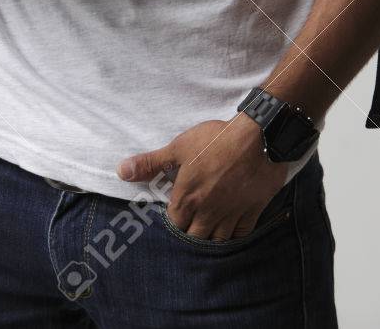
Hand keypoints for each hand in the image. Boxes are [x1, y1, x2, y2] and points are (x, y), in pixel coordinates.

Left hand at [116, 113, 288, 240]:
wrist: (257, 138)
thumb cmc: (215, 140)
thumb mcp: (178, 147)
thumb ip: (150, 163)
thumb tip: (121, 171)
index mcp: (188, 199)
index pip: (175, 224)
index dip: (173, 221)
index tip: (176, 215)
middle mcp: (208, 213)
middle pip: (195, 237)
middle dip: (190, 234)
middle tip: (190, 224)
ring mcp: (231, 215)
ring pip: (217, 240)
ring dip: (211, 238)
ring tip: (207, 230)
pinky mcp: (251, 212)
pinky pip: (241, 234)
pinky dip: (234, 236)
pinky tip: (231, 231)